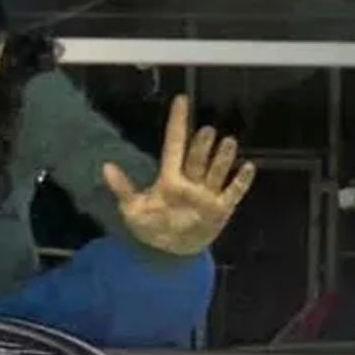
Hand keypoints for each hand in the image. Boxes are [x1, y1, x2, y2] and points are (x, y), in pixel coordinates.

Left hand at [102, 95, 254, 255]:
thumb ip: (123, 189)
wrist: (170, 254)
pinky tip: (248, 166)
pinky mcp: (220, 209)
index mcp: (170, 179)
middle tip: (206, 130)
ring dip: (222, 157)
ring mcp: (207, 194)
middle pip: (197, 158)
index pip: (174, 144)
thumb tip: (105, 167)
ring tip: (228, 141)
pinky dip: (240, 181)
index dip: (177, 123)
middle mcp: (191, 182)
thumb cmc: (152, 227)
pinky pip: (233, 192)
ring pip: (215, 171)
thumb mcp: (133, 210)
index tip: (181, 100)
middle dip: (201, 145)